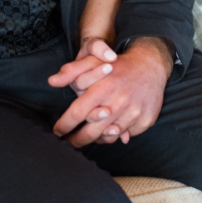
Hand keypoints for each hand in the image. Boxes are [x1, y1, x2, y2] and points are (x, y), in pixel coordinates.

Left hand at [52, 36, 170, 147]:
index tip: (57, 131)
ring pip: (108, 136)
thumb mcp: (91, 59)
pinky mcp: (145, 120)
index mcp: (103, 89)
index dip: (65, 124)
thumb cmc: (116, 64)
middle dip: (77, 139)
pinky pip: (125, 135)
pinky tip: (107, 131)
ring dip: (96, 139)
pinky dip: (114, 135)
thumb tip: (51, 81)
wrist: (149, 65)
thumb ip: (71, 71)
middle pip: (92, 131)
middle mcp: (118, 103)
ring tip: (87, 137)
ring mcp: (133, 114)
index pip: (78, 112)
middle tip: (69, 142)